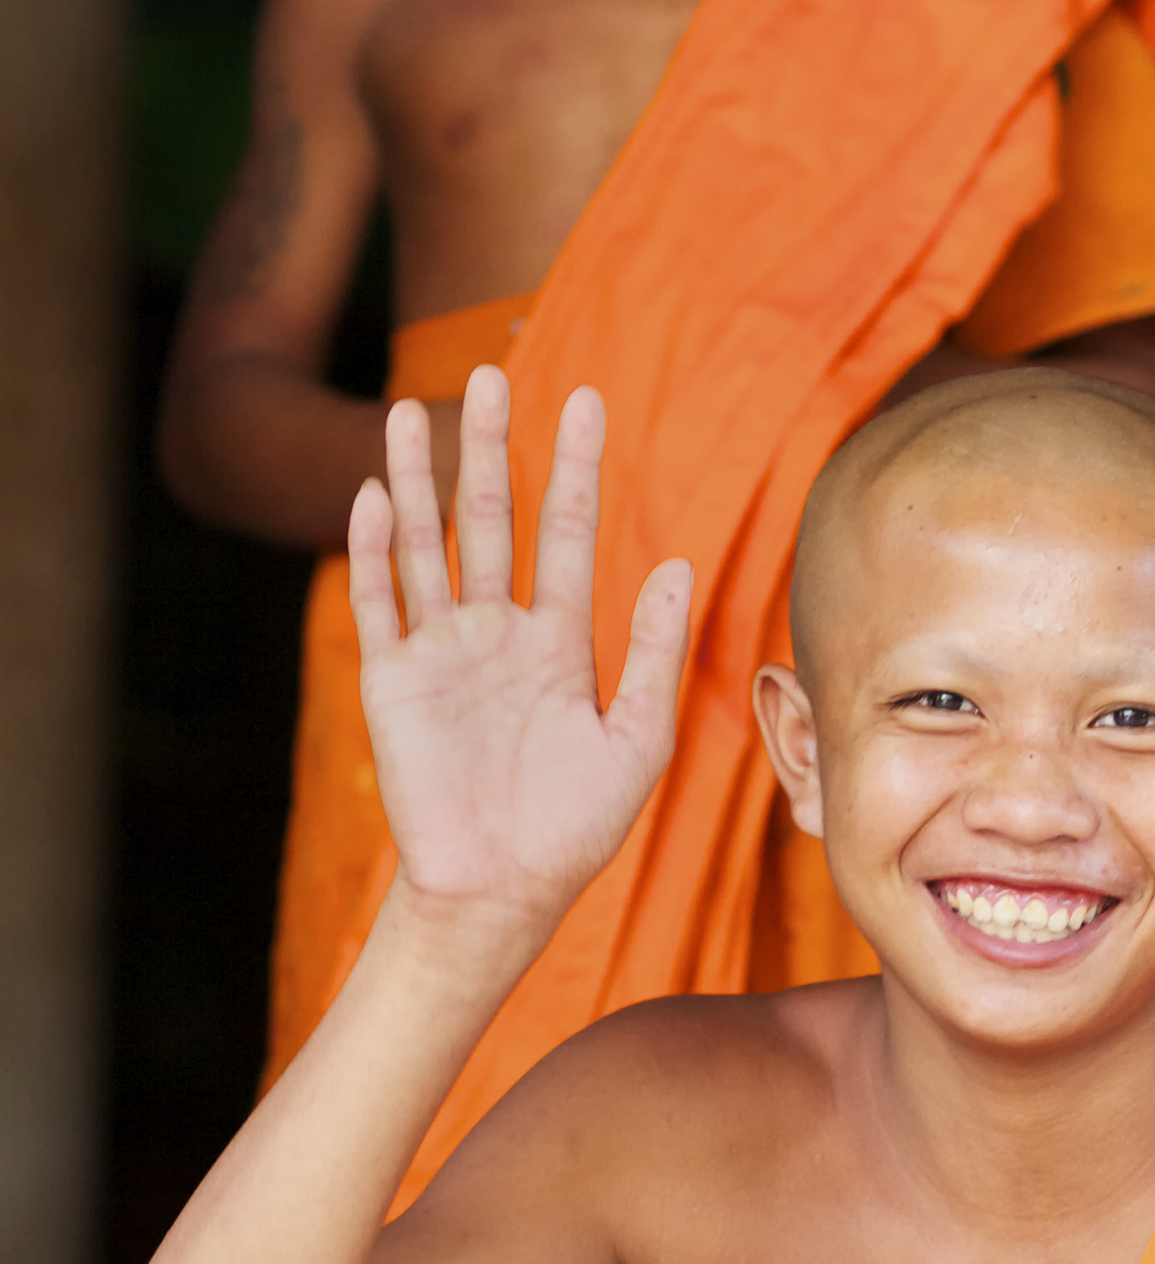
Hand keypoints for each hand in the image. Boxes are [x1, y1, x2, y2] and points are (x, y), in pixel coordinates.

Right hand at [348, 366, 689, 950]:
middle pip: (492, 519)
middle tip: (489, 375)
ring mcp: (440, 652)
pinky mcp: (391, 680)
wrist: (505, 888)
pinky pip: (378, 601)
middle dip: (492, 449)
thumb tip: (674, 567)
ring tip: (409, 410)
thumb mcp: (637, 738)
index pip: (567, 533)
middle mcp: (497, 634)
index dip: (575, 468)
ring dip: (417, 479)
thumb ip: (653, 652)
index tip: (585, 401)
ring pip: (426, 544)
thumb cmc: (578, 826)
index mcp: (560, 642)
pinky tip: (373, 495)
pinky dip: (371, 548)